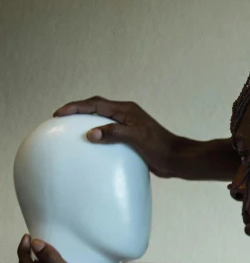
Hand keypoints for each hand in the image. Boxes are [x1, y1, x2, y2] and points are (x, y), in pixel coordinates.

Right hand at [54, 96, 182, 177]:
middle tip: (61, 118)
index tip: (60, 113)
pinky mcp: (130, 138)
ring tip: (71, 131)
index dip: (76, 107)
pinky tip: (90, 147)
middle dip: (78, 111)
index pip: (95, 104)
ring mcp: (128, 126)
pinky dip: (97, 136)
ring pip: (102, 121)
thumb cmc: (159, 147)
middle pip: (96, 108)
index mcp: (126, 110)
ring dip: (86, 123)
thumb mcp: (136, 138)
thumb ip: (114, 133)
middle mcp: (126, 115)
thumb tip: (91, 134)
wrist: (176, 159)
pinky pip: (108, 134)